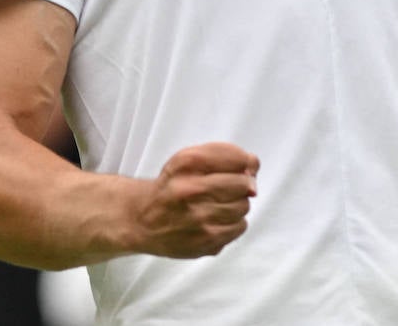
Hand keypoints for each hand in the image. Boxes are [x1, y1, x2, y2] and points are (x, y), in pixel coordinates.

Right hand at [130, 142, 258, 258]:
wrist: (142, 220)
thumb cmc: (172, 186)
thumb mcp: (190, 158)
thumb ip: (225, 154)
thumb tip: (255, 165)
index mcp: (188, 164)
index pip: (238, 159)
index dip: (244, 164)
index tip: (239, 168)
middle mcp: (190, 191)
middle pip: (243, 185)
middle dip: (242, 185)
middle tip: (230, 188)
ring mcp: (197, 220)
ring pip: (243, 207)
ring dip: (237, 204)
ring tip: (219, 204)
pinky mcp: (203, 243)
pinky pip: (238, 228)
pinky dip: (234, 223)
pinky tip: (217, 220)